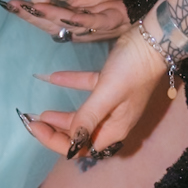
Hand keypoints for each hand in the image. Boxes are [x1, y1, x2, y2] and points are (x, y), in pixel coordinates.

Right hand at [3, 0, 127, 42]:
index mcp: (66, 20)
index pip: (41, 17)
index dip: (25, 11)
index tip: (9, 3)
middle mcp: (76, 28)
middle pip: (50, 24)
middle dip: (31, 16)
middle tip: (13, 7)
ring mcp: (92, 28)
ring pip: (66, 24)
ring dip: (48, 16)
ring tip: (31, 7)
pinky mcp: (108, 23)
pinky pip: (88, 23)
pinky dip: (71, 18)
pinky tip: (61, 12)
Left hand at [21, 24, 166, 157]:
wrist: (153, 40)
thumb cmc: (131, 70)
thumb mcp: (107, 94)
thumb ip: (88, 117)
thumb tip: (71, 145)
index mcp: (114, 129)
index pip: (81, 147)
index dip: (56, 142)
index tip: (36, 128)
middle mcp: (113, 120)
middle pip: (81, 134)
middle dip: (56, 131)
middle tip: (33, 122)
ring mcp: (112, 102)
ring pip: (82, 115)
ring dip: (62, 116)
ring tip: (41, 111)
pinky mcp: (110, 83)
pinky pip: (87, 90)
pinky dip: (71, 85)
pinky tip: (53, 77)